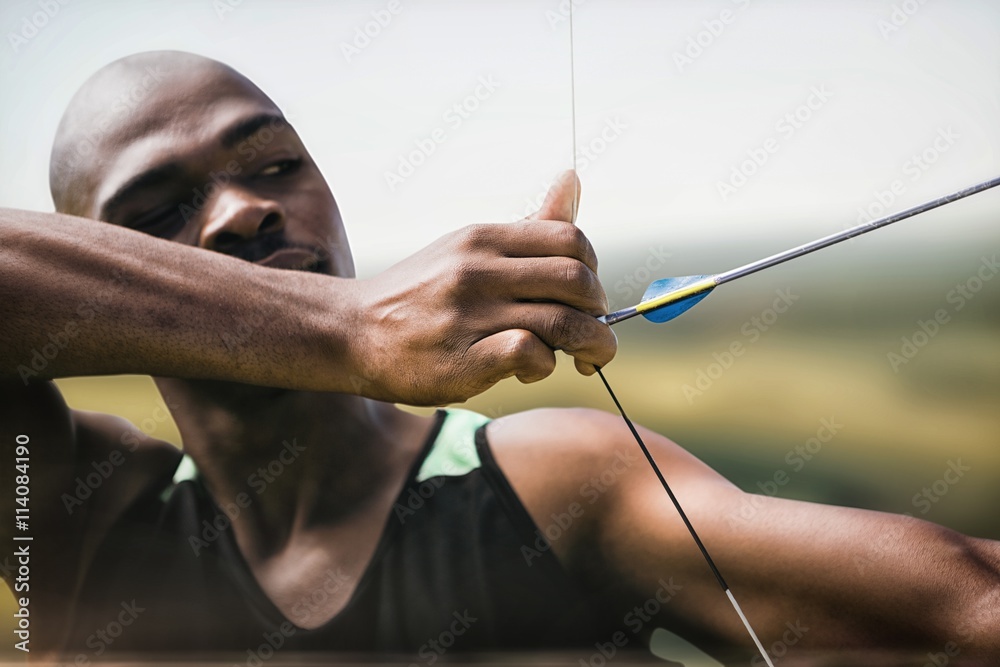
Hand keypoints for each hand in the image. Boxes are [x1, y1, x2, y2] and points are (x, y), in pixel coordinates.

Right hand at [349, 170, 615, 404]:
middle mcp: (478, 270)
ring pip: (563, 323)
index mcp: (483, 239)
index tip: (585, 297)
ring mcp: (469, 314)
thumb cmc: (419, 292)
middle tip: (592, 333)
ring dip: (589, 347)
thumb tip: (573, 178)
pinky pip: (529, 354)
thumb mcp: (467, 247)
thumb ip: (528, 225)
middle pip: (577, 282)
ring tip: (584, 360)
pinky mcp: (461, 359)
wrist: (350, 331)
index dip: (593, 272)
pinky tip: (531, 368)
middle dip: (600, 312)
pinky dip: (545, 366)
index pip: (571, 241)